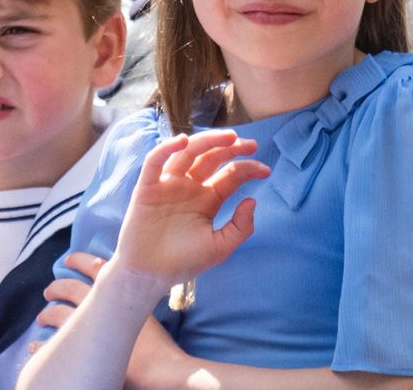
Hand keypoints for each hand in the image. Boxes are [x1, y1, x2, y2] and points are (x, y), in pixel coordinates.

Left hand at [33, 252, 185, 389]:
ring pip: (56, 314)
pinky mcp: (78, 353)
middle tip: (49, 291)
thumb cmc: (158, 345)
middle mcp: (97, 306)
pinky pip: (49, 345)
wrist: (159, 370)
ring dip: (46, 314)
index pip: (94, 267)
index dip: (79, 260)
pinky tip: (34, 346)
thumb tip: (126, 289)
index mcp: (116, 292)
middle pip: (69, 288)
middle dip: (57, 286)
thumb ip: (134, 299)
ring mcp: (86, 329)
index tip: (68, 259)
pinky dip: (40, 344)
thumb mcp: (148, 313)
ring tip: (41, 318)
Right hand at [116, 130, 268, 287]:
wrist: (149, 275)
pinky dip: (166, 148)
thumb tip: (252, 200)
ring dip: (206, 141)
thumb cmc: (184, 262)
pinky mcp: (147, 187)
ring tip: (227, 136)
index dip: (247, 168)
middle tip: (250, 144)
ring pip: (188, 153)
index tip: (265, 170)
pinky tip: (183, 141)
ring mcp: (168, 185)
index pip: (230, 175)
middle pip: (211, 158)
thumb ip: (240, 227)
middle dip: (231, 148)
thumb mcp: (220, 247)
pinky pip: (155, 162)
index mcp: (208, 199)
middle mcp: (189, 187)